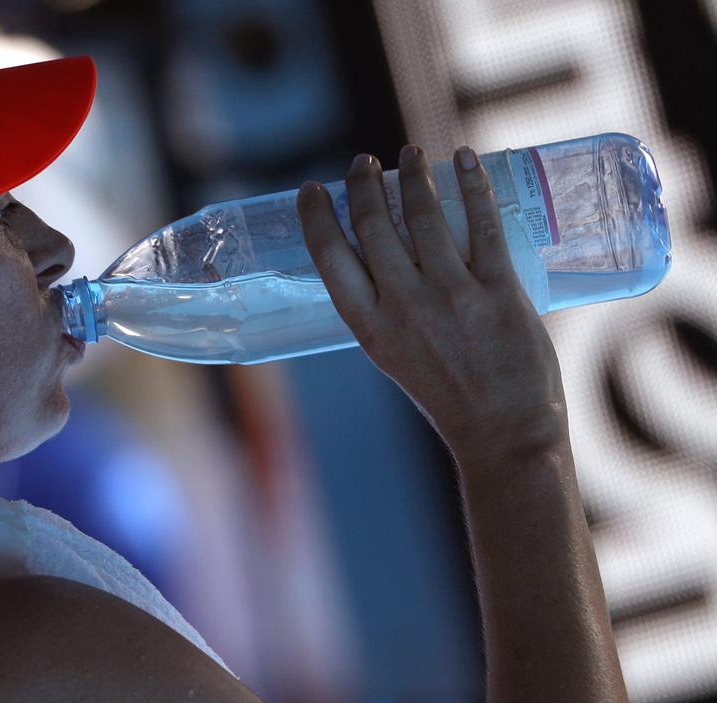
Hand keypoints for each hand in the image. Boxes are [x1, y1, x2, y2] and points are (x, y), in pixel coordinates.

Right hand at [296, 145, 566, 459]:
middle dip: (364, 184)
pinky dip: (472, 185)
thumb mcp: (393, 356)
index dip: (317, 217)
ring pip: (424, 216)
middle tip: (364, 162)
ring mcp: (452, 296)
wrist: (504, 433)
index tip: (313, 189)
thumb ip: (384, 310)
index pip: (329, 258)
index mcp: (369, 327)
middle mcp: (403, 306)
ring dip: (413, 175)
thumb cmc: (446, 396)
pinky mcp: (498, 290)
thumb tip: (385, 253)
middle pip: (373, 226)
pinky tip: (465, 159)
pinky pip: (483, 224)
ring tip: (410, 154)